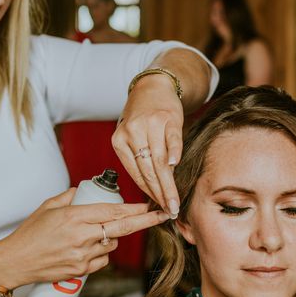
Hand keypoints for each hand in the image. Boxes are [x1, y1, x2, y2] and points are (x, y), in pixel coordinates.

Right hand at [0, 188, 169, 288]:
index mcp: (73, 217)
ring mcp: (82, 256)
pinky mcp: (81, 271)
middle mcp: (81, 236)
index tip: (148, 205)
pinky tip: (86, 248)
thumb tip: (84, 190)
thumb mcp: (48, 206)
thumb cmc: (29, 233)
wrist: (15, 262)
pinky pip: (103, 260)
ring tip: (92, 233)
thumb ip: (70, 196)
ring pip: (112, 244)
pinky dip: (101, 252)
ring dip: (111, 236)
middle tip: (161, 215)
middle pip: (121, 228)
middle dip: (144, 221)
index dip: (133, 208)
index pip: (111, 210)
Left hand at [112, 74, 183, 217]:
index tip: (157, 208)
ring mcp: (150, 125)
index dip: (148, 193)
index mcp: (119, 140)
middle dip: (159, 193)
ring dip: (168, 183)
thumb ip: (138, 159)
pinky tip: (177, 166)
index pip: (134, 173)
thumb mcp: (130, 136)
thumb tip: (153, 191)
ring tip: (175, 200)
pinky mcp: (168, 118)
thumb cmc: (141, 117)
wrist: (153, 86)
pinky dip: (175, 153)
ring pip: (159, 160)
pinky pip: (173, 140)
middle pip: (147, 170)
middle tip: (170, 210)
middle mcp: (132, 132)